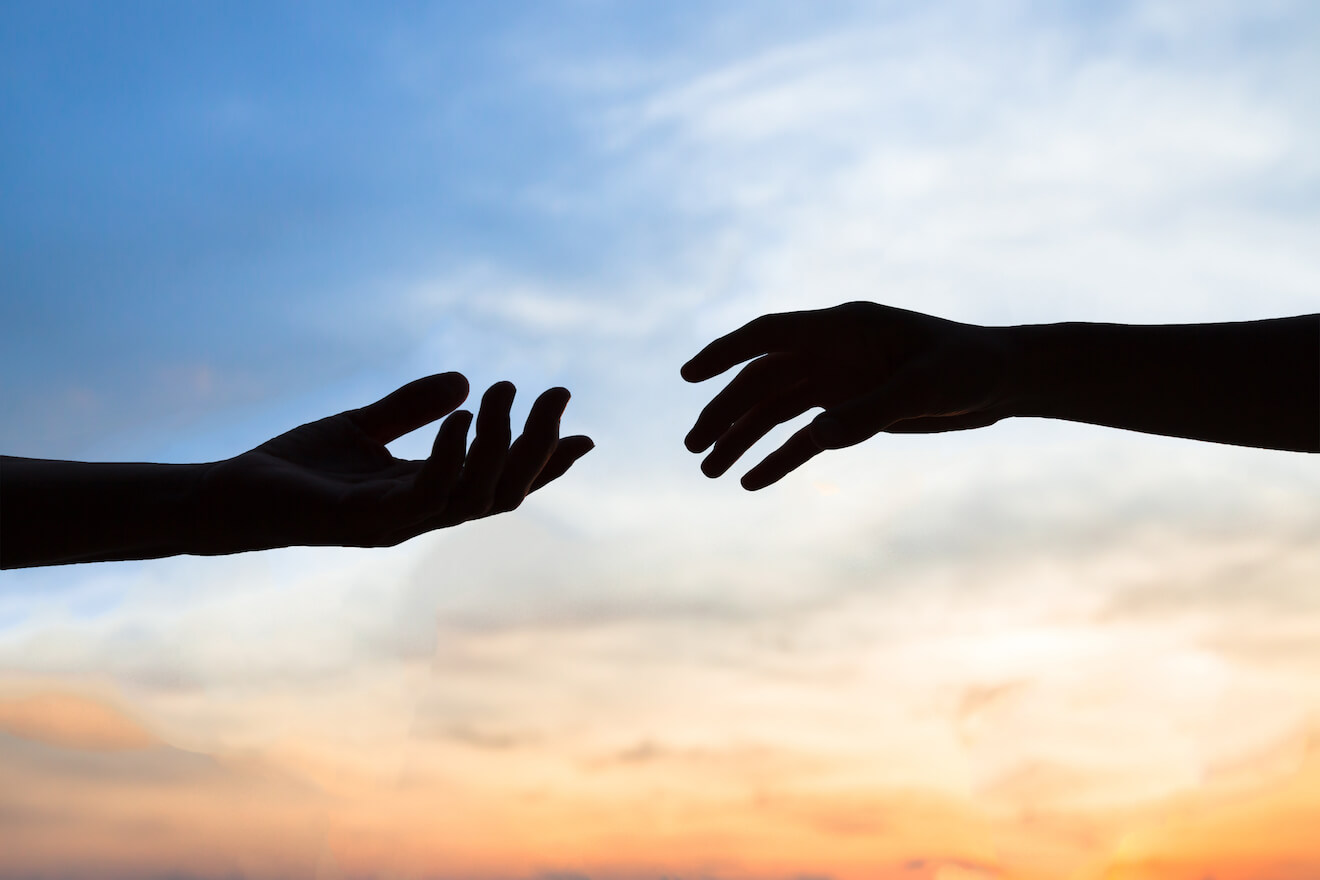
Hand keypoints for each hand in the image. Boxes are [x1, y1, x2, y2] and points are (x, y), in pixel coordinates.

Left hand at [195, 373, 593, 552]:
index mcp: (426, 495)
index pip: (500, 484)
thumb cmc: (291, 470)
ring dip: (499, 443)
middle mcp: (421, 515)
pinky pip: (426, 492)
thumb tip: (467, 382)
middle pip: (504, 492)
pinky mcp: (365, 520)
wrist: (227, 499)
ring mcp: (397, 522)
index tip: (583, 434)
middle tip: (557, 393)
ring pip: (476, 495)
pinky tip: (463, 416)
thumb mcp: (360, 426)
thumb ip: (411, 407)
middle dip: (539, 447)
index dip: (544, 464)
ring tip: (505, 390)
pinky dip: (452, 454)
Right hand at [681, 302, 1009, 489]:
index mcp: (842, 328)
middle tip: (693, 447)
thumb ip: (871, 410)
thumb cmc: (971, 367)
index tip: (689, 375)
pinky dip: (777, 458)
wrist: (1004, 380)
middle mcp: (831, 352)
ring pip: (774, 411)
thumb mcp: (926, 387)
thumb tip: (816, 438)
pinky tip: (751, 481)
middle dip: (724, 411)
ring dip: (740, 437)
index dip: (725, 352)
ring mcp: (838, 383)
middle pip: (761, 380)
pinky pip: (804, 438)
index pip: (769, 335)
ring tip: (708, 469)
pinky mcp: (851, 413)